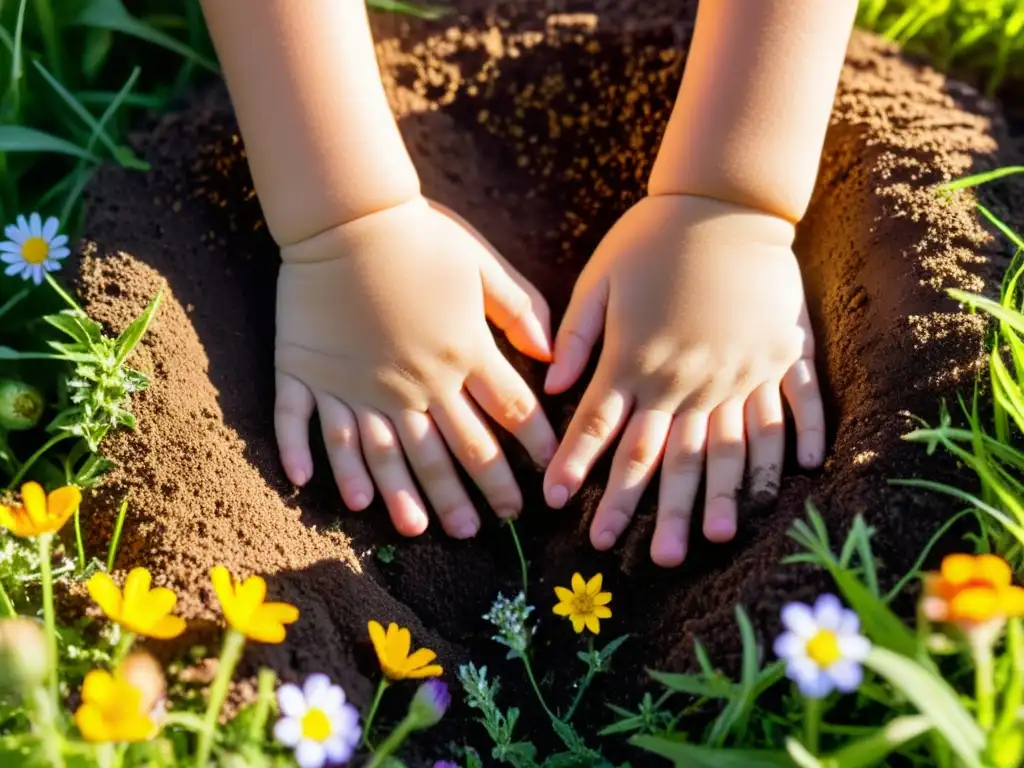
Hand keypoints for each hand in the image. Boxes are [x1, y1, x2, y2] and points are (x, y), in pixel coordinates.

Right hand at [274, 197, 556, 537]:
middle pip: (449, 451)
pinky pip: (302, 424)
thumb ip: (519, 310)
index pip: (508, 414)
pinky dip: (305, 456)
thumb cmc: (420, 234)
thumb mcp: (482, 264)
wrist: (346, 213)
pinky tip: (312, 489)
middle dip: (472, 493)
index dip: (531, 448)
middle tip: (483, 529)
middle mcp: (412, 383)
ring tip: (417, 530)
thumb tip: (550, 355)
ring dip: (401, 496)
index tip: (544, 478)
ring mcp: (355, 384)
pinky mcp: (305, 372)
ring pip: (381, 455)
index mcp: (460, 354)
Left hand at [543, 195, 825, 566]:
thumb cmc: (654, 238)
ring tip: (717, 538)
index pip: (599, 428)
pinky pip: (795, 403)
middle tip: (649, 559)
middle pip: (667, 457)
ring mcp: (740, 369)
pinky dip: (800, 438)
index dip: (578, 469)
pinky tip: (804, 476)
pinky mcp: (780, 352)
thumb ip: (576, 336)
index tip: (559, 506)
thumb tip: (550, 386)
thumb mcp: (600, 278)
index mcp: (638, 360)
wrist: (723, 200)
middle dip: (653, 510)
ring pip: (731, 446)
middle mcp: (689, 377)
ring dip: (722, 495)